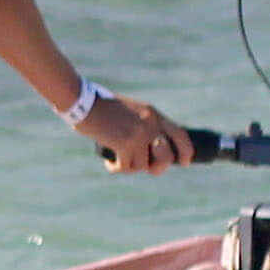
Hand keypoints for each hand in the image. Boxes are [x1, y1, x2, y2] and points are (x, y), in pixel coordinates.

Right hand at [76, 94, 193, 172]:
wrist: (83, 102)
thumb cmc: (101, 107)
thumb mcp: (129, 111)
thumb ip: (141, 124)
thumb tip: (148, 148)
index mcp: (153, 114)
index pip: (180, 134)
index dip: (186, 151)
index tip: (184, 163)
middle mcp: (150, 124)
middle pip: (166, 156)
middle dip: (157, 167)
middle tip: (145, 167)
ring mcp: (139, 134)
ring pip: (142, 165)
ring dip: (128, 166)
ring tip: (116, 160)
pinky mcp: (124, 143)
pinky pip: (126, 166)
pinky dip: (116, 168)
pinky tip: (110, 163)